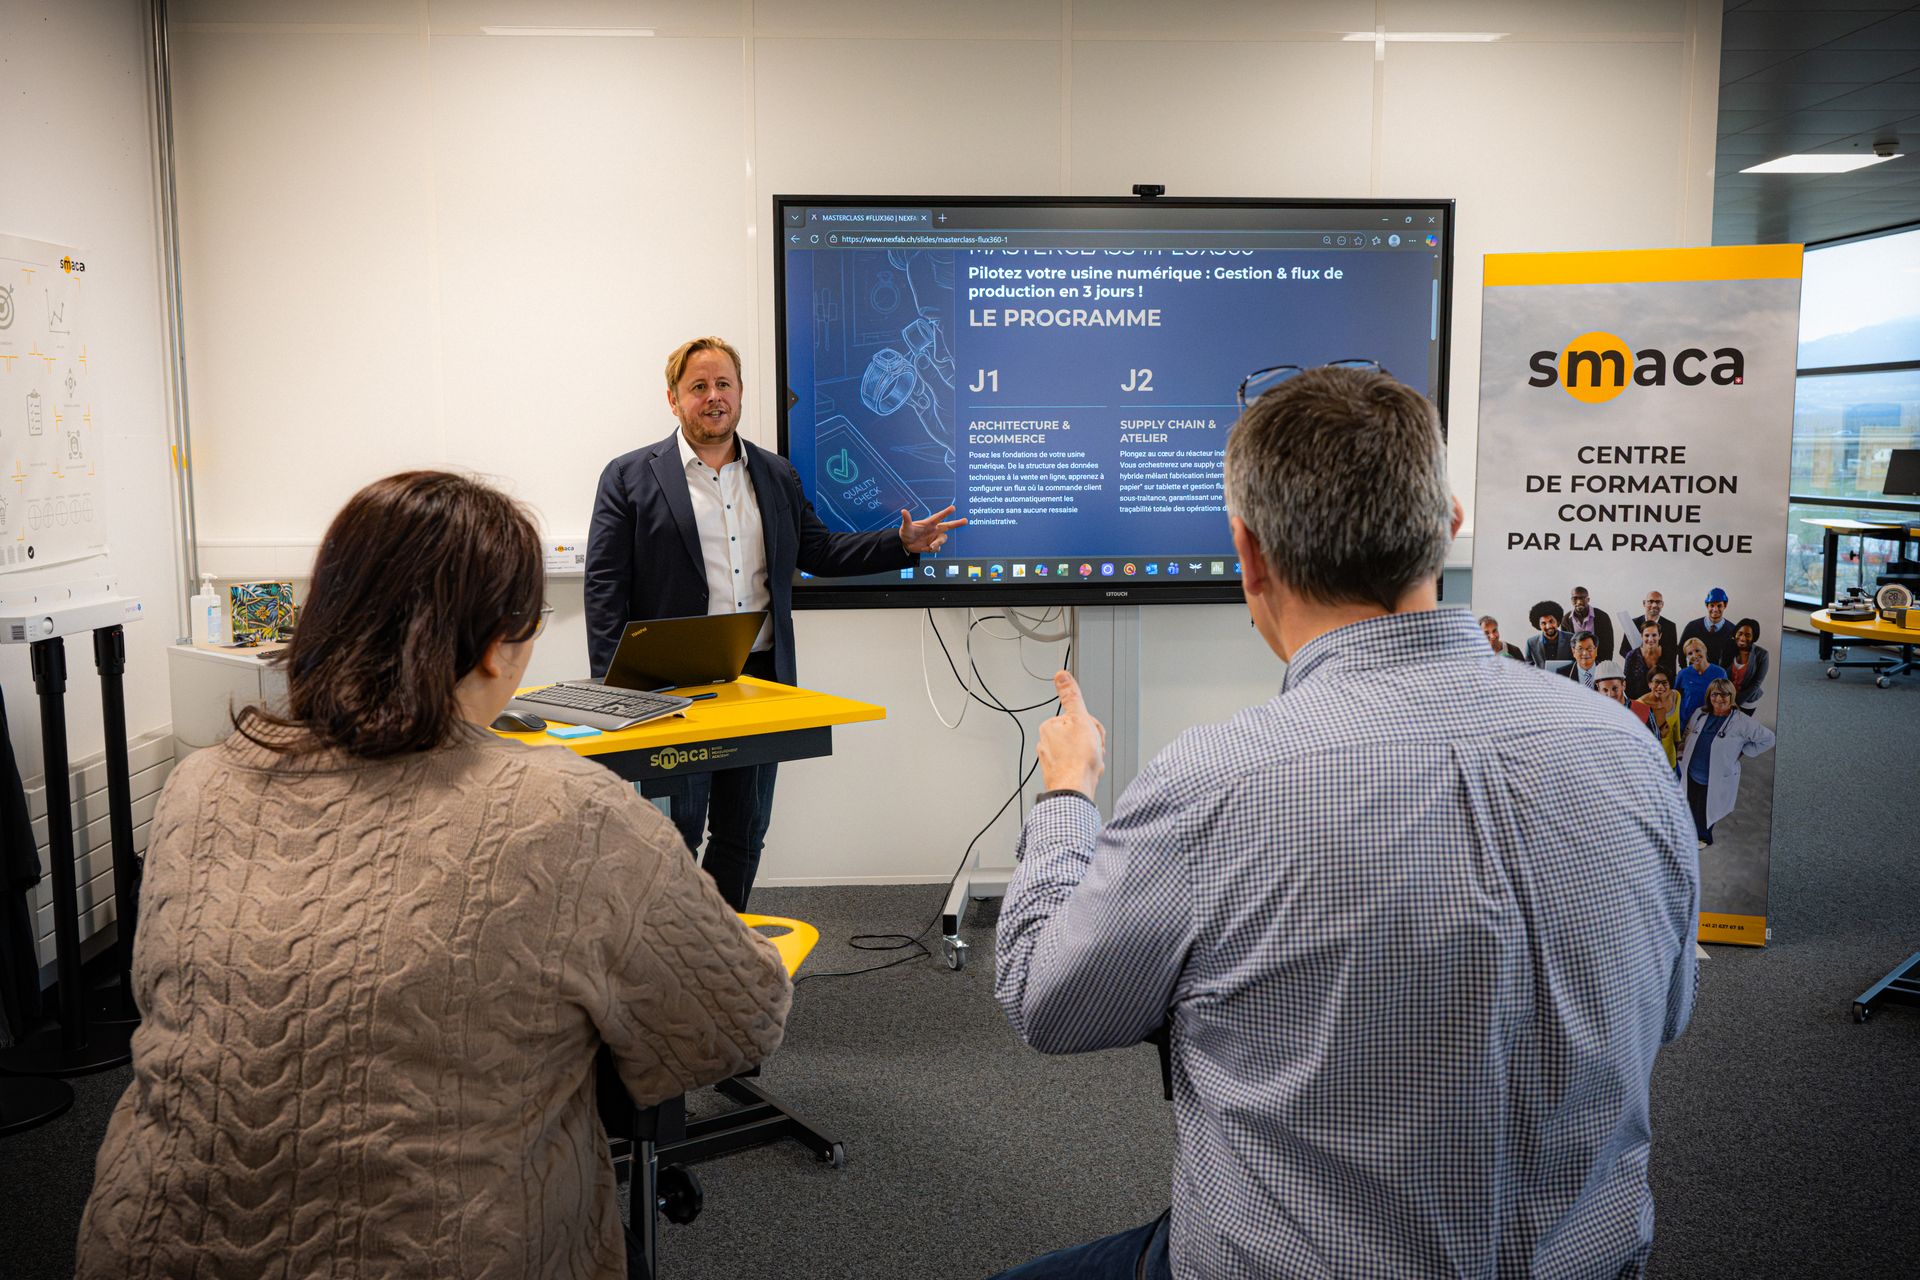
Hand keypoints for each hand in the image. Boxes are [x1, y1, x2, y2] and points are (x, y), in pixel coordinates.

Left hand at [899, 504, 967, 552]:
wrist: (905, 544)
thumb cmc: (906, 533)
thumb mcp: (905, 527)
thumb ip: (907, 519)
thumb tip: (903, 511)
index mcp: (929, 523)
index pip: (938, 517)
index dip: (945, 512)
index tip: (953, 508)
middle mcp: (934, 529)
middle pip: (948, 525)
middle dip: (957, 523)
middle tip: (965, 521)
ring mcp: (934, 537)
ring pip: (943, 539)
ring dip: (938, 543)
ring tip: (931, 546)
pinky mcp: (933, 545)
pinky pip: (937, 548)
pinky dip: (933, 549)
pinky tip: (927, 548)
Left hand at [1037, 670, 1104, 798]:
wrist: (1075, 789)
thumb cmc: (1078, 760)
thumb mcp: (1080, 719)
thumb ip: (1071, 696)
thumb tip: (1061, 675)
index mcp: (1050, 726)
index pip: (1079, 718)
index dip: (1092, 726)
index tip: (1091, 735)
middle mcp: (1046, 741)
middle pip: (1079, 734)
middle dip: (1092, 742)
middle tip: (1093, 750)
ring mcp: (1051, 758)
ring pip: (1079, 750)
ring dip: (1090, 755)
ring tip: (1090, 762)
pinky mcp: (1057, 772)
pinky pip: (1076, 764)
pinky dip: (1084, 767)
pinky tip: (1087, 771)